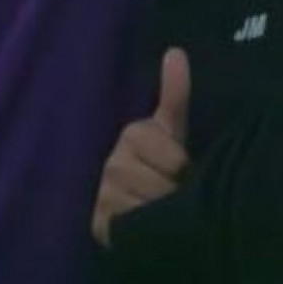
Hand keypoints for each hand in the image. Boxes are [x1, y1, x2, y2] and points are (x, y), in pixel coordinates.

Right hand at [92, 49, 190, 244]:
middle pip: (157, 184)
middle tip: (176, 196)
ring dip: (160, 215)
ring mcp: (102, 194)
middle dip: (172, 194)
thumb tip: (176, 51)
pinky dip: (142, 231)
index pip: (172, 159)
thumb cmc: (162, 160)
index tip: (185, 172)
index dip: (182, 169)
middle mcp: (111, 163)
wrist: (140, 203)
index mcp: (132, 134)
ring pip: (145, 208)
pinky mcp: (98, 223)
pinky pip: (128, 228)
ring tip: (165, 213)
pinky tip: (148, 228)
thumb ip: (176, 94)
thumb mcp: (173, 129)